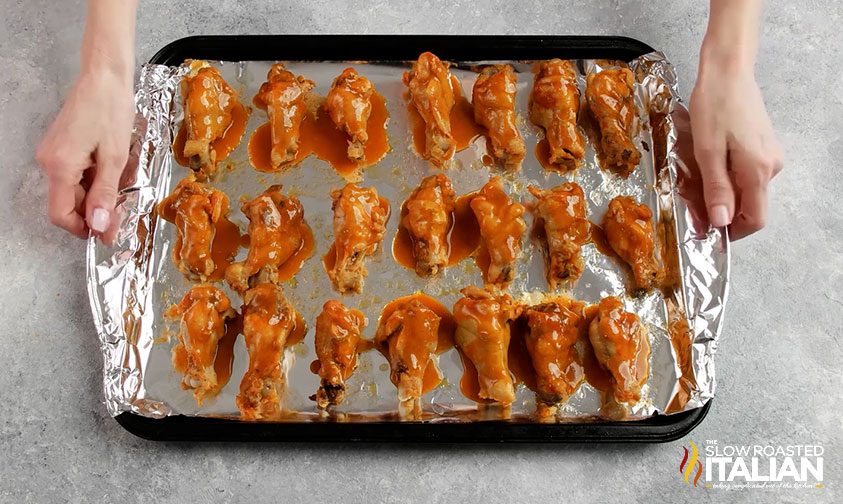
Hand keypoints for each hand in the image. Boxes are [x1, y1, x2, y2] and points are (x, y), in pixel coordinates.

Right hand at [36, 68, 133, 240]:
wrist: (104, 78)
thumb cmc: (110, 110)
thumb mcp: (114, 157)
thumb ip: (105, 193)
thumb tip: (97, 226)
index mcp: (60, 167)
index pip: (61, 214)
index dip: (84, 228)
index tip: (107, 233)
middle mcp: (49, 162)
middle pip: (67, 204)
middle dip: (94, 213)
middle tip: (122, 215)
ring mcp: (53, 154)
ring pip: (73, 190)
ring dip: (96, 197)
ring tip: (122, 190)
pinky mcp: (61, 147)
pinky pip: (75, 175)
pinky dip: (93, 181)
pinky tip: (112, 174)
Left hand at [689, 62, 782, 239]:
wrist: (728, 71)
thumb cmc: (715, 106)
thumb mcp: (707, 151)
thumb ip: (716, 188)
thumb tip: (721, 222)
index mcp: (759, 170)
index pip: (755, 219)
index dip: (733, 232)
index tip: (708, 233)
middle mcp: (771, 166)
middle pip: (750, 205)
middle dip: (722, 210)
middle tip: (693, 204)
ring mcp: (769, 155)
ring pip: (747, 189)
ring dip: (723, 192)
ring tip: (696, 180)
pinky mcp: (762, 146)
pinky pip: (746, 173)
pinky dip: (728, 177)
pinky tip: (708, 164)